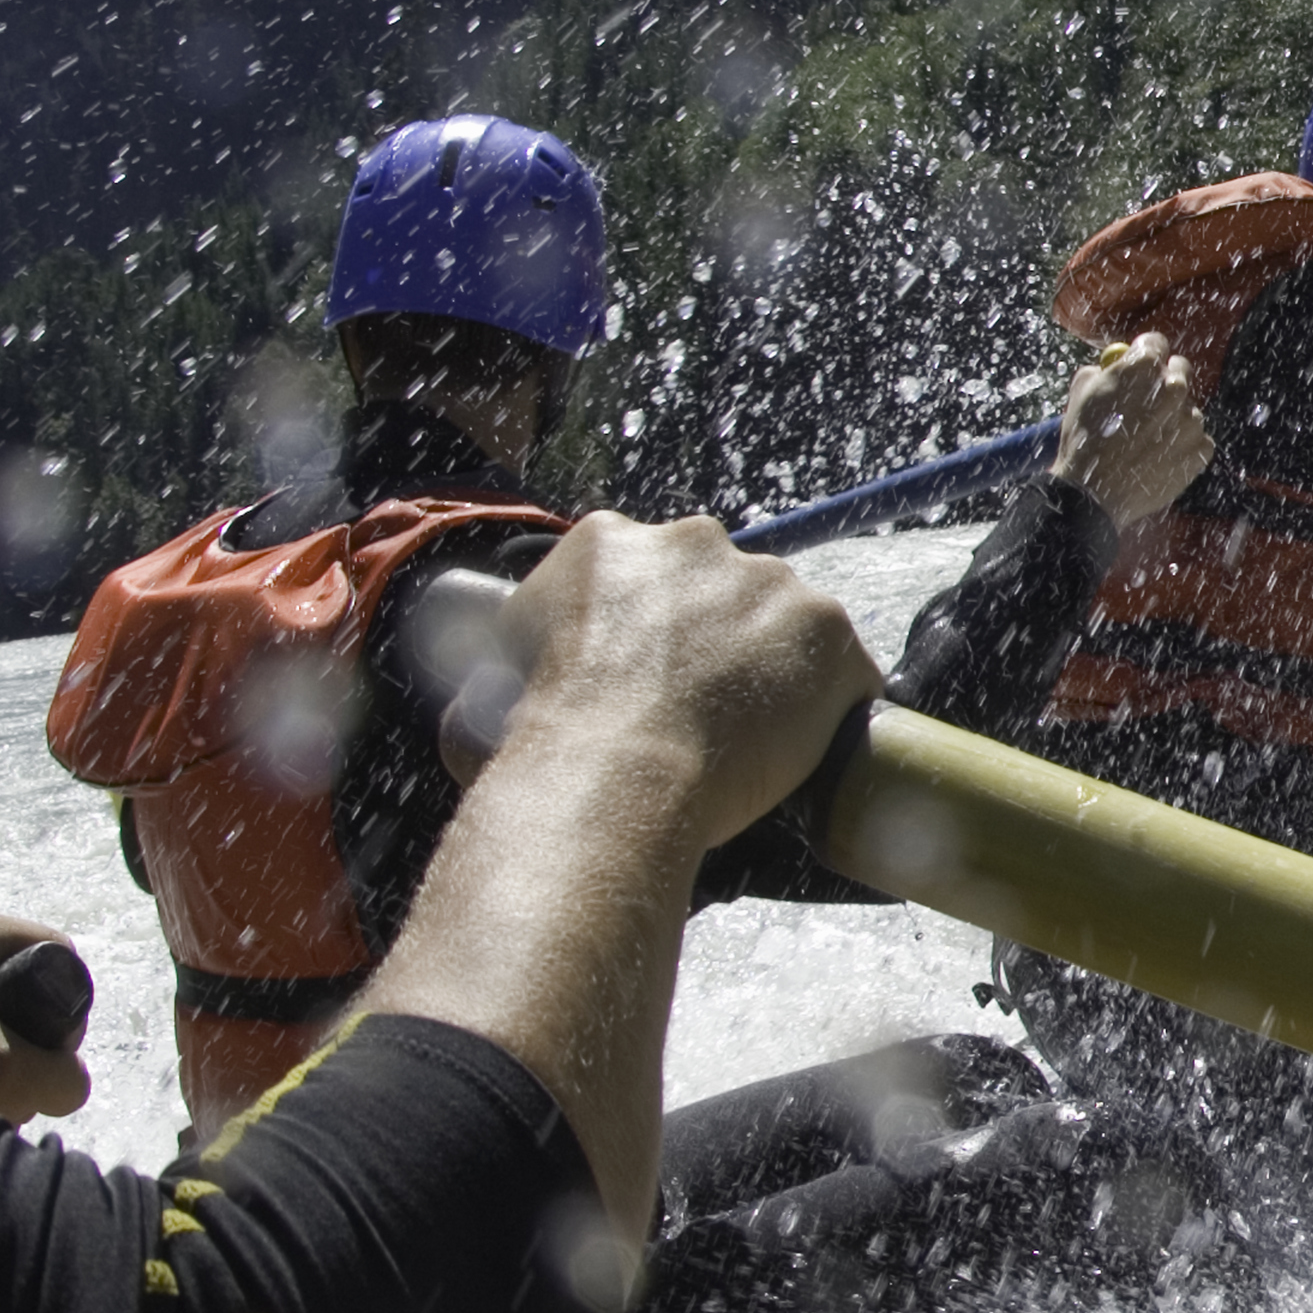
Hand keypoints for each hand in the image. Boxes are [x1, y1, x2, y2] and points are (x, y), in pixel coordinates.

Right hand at [494, 515, 884, 863]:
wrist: (616, 771)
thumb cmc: (541, 742)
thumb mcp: (485, 685)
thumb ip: (505, 675)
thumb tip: (467, 716)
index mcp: (607, 541)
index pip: (647, 574)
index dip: (653, 631)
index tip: (653, 675)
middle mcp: (694, 542)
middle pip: (723, 586)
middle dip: (720, 639)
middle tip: (705, 707)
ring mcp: (769, 582)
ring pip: (787, 624)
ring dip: (779, 668)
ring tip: (756, 735)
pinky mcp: (827, 631)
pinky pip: (845, 670)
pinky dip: (834, 706)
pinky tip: (810, 748)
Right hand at [1051, 334, 1210, 526]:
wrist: (1093, 493)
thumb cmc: (1083, 440)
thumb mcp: (1081, 391)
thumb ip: (1103, 369)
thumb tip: (1118, 362)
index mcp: (1144, 367)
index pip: (1156, 343)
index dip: (1145, 352)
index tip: (1142, 364)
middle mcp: (1174, 388)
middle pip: (1180, 370)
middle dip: (1165, 378)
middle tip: (1149, 397)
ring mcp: (1191, 420)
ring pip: (1187, 408)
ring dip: (1172, 417)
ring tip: (1144, 440)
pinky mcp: (1200, 449)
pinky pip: (1197, 439)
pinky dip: (1182, 445)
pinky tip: (1158, 457)